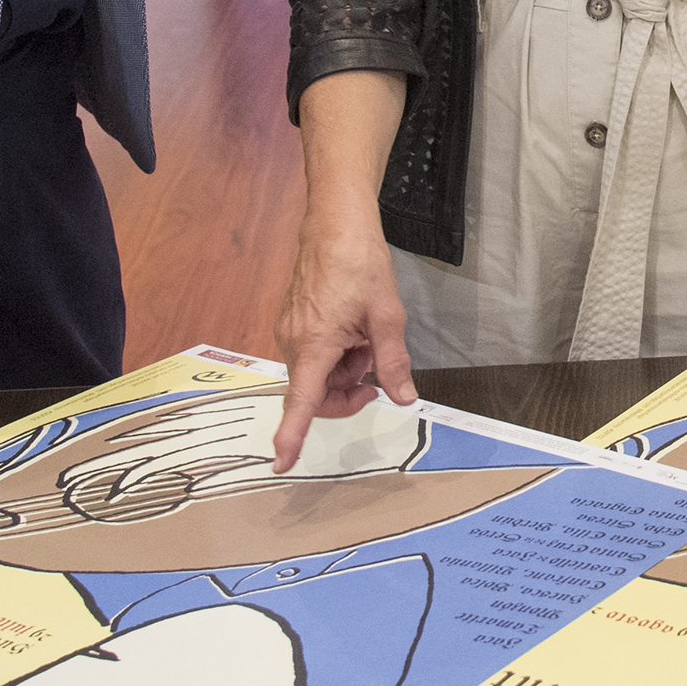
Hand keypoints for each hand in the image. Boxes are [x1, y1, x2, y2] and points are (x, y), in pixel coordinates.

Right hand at [271, 200, 415, 471]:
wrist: (336, 223)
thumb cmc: (359, 263)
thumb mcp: (387, 316)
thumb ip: (392, 362)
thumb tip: (403, 398)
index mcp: (313, 345)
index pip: (301, 402)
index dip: (292, 436)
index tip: (283, 462)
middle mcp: (293, 342)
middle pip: (314, 393)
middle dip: (346, 393)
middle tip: (377, 376)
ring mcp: (291, 331)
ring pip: (317, 374)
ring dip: (344, 371)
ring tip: (368, 341)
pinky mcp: (294, 322)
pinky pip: (314, 355)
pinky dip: (336, 355)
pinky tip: (354, 332)